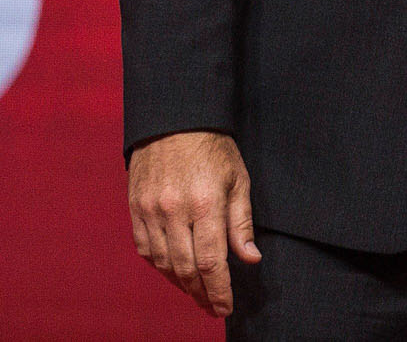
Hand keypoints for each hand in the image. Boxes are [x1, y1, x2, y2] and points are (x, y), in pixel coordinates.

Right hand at [127, 130, 259, 317]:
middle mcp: (174, 211)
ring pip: (164, 263)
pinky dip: (162, 266)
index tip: (225, 307)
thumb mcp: (238, 180)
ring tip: (198, 294)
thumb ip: (242, 222)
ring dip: (181, 284)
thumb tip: (250, 259)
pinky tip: (175, 272)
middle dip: (201, 293)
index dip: (218, 289)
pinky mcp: (135, 210)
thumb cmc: (213, 149)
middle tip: (213, 307)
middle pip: (186, 268)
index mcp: (205, 203)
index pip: (211, 261)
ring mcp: (150, 212)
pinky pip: (146, 250)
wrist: (174, 121)